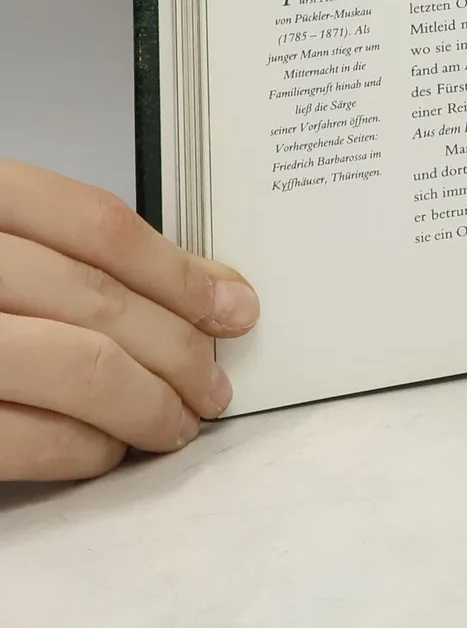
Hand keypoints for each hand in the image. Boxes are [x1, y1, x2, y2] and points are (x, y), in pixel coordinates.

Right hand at [0, 160, 258, 481]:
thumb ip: (72, 251)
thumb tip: (199, 285)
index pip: (99, 227)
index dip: (179, 269)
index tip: (234, 305)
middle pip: (97, 301)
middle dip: (177, 349)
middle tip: (215, 382)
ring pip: (75, 367)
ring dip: (145, 404)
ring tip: (177, 422)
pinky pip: (19, 437)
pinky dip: (80, 448)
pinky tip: (107, 450)